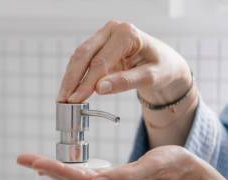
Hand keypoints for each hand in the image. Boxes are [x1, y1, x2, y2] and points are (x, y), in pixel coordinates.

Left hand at [18, 146, 227, 179]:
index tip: (32, 161)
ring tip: (32, 162)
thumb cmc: (175, 168)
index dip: (52, 169)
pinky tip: (56, 170)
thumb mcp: (153, 167)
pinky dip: (66, 174)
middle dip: (44, 170)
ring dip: (52, 172)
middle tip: (22, 158)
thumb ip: (125, 176)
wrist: (189, 179)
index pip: (75, 179)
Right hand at [58, 20, 191, 105]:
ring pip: (78, 58)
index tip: (76, 100)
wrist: (164, 63)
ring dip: (69, 79)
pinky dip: (74, 77)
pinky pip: (81, 61)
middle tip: (63, 100)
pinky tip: (69, 91)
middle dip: (71, 80)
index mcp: (127, 34)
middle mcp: (112, 30)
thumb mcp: (150, 77)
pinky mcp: (97, 46)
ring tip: (62, 98)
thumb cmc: (162, 68)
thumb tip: (100, 89)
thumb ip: (125, 82)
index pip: (101, 61)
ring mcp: (103, 36)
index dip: (86, 82)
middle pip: (83, 55)